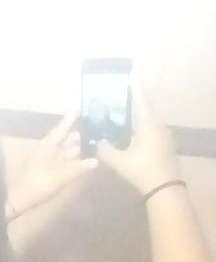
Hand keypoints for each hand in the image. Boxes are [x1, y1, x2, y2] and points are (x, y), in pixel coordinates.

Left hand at [7, 112, 96, 221]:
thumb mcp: (60, 176)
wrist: (21, 200)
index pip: (61, 129)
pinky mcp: (49, 170)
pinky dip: (75, 159)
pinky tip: (86, 158)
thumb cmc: (38, 184)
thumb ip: (78, 168)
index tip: (78, 108)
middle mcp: (48, 150)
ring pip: (66, 150)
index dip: (69, 119)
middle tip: (96, 129)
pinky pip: (64, 161)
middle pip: (66, 139)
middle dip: (79, 135)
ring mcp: (48, 160)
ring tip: (95, 142)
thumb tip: (95, 160)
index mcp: (47, 147)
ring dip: (78, 148)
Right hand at [97, 80, 180, 195]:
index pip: (140, 101)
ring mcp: (162, 136)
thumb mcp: (119, 162)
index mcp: (147, 126)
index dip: (135, 87)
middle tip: (119, 94)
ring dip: (134, 116)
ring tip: (119, 113)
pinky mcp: (162, 145)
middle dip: (132, 101)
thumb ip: (105, 150)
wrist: (165, 189)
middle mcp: (157, 127)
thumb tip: (97, 141)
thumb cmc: (142, 171)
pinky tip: (127, 133)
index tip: (132, 73)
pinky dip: (137, 127)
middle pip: (143, 109)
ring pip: (145, 121)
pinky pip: (148, 130)